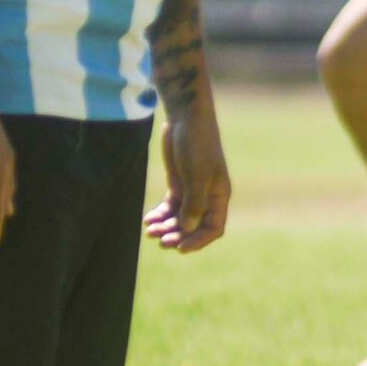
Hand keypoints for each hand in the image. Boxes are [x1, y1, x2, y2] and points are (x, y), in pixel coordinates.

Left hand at [149, 105, 230, 252]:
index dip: (198, 241)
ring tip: (150, 231)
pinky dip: (159, 214)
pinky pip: (169, 207)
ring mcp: (192, 190)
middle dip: (178, 235)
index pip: (213, 228)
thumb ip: (194, 204)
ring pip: (179, 218)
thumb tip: (188, 229)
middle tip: (161, 241)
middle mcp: (207, 196)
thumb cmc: (197, 145)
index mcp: (219, 196)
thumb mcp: (197, 176)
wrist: (186, 118)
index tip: (180, 247)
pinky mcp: (178, 183)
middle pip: (194, 226)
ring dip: (166, 227)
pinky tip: (148, 220)